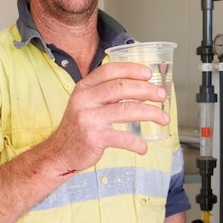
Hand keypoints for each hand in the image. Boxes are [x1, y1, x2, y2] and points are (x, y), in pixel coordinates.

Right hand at [47, 62, 168, 172]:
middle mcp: (85, 100)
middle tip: (161, 95)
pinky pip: (122, 137)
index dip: (131, 70)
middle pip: (121, 88)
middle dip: (147, 90)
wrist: (60, 152)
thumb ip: (103, 93)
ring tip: (163, 118)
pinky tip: (143, 147)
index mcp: (84, 88)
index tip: (148, 74)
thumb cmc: (78, 127)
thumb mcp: (85, 103)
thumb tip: (137, 86)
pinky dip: (137, 143)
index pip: (109, 70)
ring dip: (150, 113)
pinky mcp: (94, 138)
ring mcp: (89, 118)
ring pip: (127, 110)